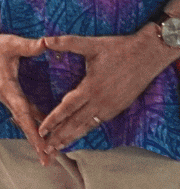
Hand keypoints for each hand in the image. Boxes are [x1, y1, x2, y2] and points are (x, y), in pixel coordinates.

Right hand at [0, 29, 48, 161]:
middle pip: (24, 124)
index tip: (42, 146)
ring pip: (24, 122)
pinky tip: (46, 135)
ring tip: (48, 154)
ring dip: (36, 138)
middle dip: (36, 142)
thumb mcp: (12, 43)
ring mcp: (9, 98)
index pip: (23, 113)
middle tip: (47, 160)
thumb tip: (47, 43)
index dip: (33, 130)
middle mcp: (8, 97)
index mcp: (8, 88)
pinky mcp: (12, 96)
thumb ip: (29, 46)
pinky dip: (35, 127)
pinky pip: (25, 115)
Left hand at [36, 29, 179, 151]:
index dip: (53, 120)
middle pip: (76, 123)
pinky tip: (78, 135)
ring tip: (59, 148)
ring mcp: (111, 106)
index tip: (41, 130)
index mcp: (91, 87)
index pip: (68, 108)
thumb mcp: (91, 44)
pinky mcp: (118, 107)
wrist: (148, 55)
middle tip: (46, 149)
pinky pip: (98, 122)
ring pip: (87, 126)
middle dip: (60, 136)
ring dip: (72, 137)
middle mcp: (101, 101)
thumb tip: (44, 39)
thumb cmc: (118, 49)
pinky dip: (86, 130)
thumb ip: (66, 43)